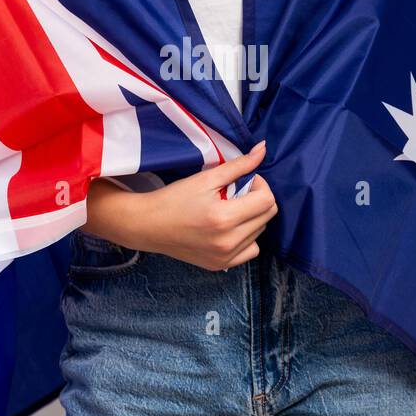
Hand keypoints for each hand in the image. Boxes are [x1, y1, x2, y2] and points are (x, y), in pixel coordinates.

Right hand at [85, 140, 277, 270]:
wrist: (148, 226)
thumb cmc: (174, 198)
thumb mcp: (206, 178)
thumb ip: (238, 165)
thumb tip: (263, 149)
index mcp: (224, 218)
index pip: (267, 200)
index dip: (260, 184)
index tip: (244, 180)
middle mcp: (228, 241)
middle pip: (267, 216)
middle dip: (257, 199)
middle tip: (236, 193)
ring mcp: (225, 257)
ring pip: (260, 232)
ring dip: (252, 217)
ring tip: (230, 210)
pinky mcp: (221, 265)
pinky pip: (250, 250)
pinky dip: (246, 237)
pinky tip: (230, 228)